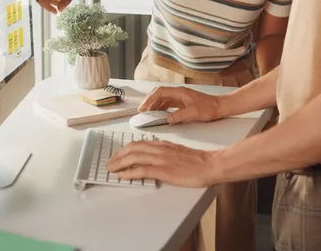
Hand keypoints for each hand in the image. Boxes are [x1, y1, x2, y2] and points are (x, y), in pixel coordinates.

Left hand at [106, 140, 220, 187]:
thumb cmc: (198, 161)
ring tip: (111, 168)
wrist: (210, 164)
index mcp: (163, 145)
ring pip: (135, 157)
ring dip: (120, 163)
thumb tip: (154, 157)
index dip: (125, 149)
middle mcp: (160, 149)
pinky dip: (130, 172)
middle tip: (110, 162)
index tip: (117, 154)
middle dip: (118, 156)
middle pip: (133, 149)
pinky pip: (143, 170)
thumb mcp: (178, 152)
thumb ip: (166, 152)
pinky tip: (123, 175)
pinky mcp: (165, 170)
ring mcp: (162, 159)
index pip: (139, 144)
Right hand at [138, 86, 222, 123]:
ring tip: (148, 114)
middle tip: (142, 111)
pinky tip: (159, 114)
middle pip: (159, 94)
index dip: (149, 99)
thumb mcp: (194, 113)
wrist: (220, 107)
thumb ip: (179, 115)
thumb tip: (167, 119)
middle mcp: (178, 93)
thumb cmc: (209, 108)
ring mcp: (180, 97)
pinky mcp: (183, 102)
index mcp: (179, 92)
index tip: (143, 107)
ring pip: (163, 99)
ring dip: (154, 105)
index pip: (159, 92)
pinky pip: (168, 103)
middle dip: (149, 101)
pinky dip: (161, 108)